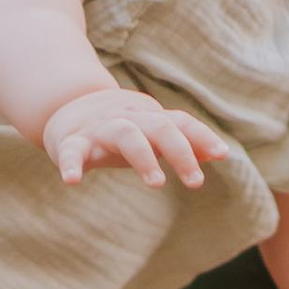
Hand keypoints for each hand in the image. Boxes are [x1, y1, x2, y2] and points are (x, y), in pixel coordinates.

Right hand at [43, 85, 228, 190]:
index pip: (179, 123)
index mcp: (148, 118)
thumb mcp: (152, 131)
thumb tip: (220, 153)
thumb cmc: (119, 127)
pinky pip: (71, 151)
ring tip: (157, 183)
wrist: (66, 105)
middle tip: (196, 182)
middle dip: (179, 151)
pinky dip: (71, 164)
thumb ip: (183, 142)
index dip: (201, 136)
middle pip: (158, 128)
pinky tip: (71, 180)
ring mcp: (100, 129)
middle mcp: (128, 119)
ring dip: (143, 157)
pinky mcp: (71, 141)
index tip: (222, 154)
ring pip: (125, 135)